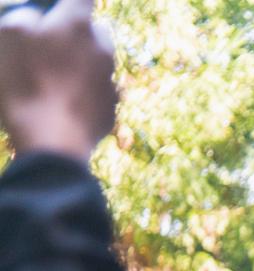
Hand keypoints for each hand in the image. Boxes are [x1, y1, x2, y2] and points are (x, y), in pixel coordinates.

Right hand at [0, 0, 118, 163]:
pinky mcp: (112, 109)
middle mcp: (103, 50)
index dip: (68, 1)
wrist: (52, 142)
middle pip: (94, 30)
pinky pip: (98, 92)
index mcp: (77, 25)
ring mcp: (111, 81)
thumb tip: (36, 16)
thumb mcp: (8, 35)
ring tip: (52, 79)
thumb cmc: (24, 83)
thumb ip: (24, 16)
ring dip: (81, 64)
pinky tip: (62, 103)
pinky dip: (84, 92)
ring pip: (98, 63)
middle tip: (48, 47)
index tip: (55, 8)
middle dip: (75, 33)